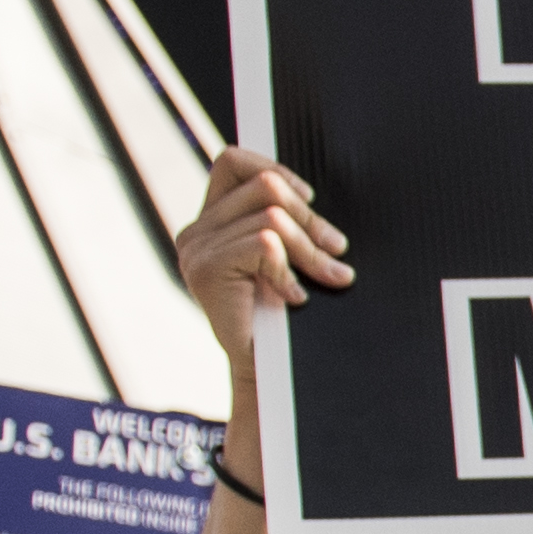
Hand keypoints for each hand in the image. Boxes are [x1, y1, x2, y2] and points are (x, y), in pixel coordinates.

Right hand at [178, 150, 348, 362]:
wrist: (265, 372)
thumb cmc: (280, 316)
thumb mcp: (281, 260)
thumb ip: (281, 224)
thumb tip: (309, 196)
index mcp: (210, 221)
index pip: (232, 161)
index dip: (275, 169)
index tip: (309, 199)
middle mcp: (196, 231)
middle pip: (264, 187)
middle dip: (311, 218)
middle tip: (337, 250)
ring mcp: (196, 250)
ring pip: (273, 218)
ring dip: (310, 251)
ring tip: (328, 277)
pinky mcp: (207, 270)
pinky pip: (266, 245)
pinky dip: (290, 271)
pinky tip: (294, 297)